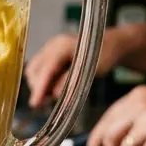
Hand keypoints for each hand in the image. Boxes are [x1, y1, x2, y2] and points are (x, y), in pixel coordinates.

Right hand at [25, 26, 139, 107]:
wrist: (111, 43)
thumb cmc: (105, 55)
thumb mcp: (91, 70)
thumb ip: (70, 80)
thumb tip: (53, 94)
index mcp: (63, 46)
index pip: (46, 69)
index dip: (39, 87)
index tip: (35, 103)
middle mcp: (52, 45)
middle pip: (35, 70)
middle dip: (39, 87)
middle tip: (49, 101)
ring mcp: (49, 47)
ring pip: (34, 70)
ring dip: (40, 84)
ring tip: (53, 94)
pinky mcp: (49, 52)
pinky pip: (38, 68)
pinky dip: (42, 80)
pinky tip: (53, 86)